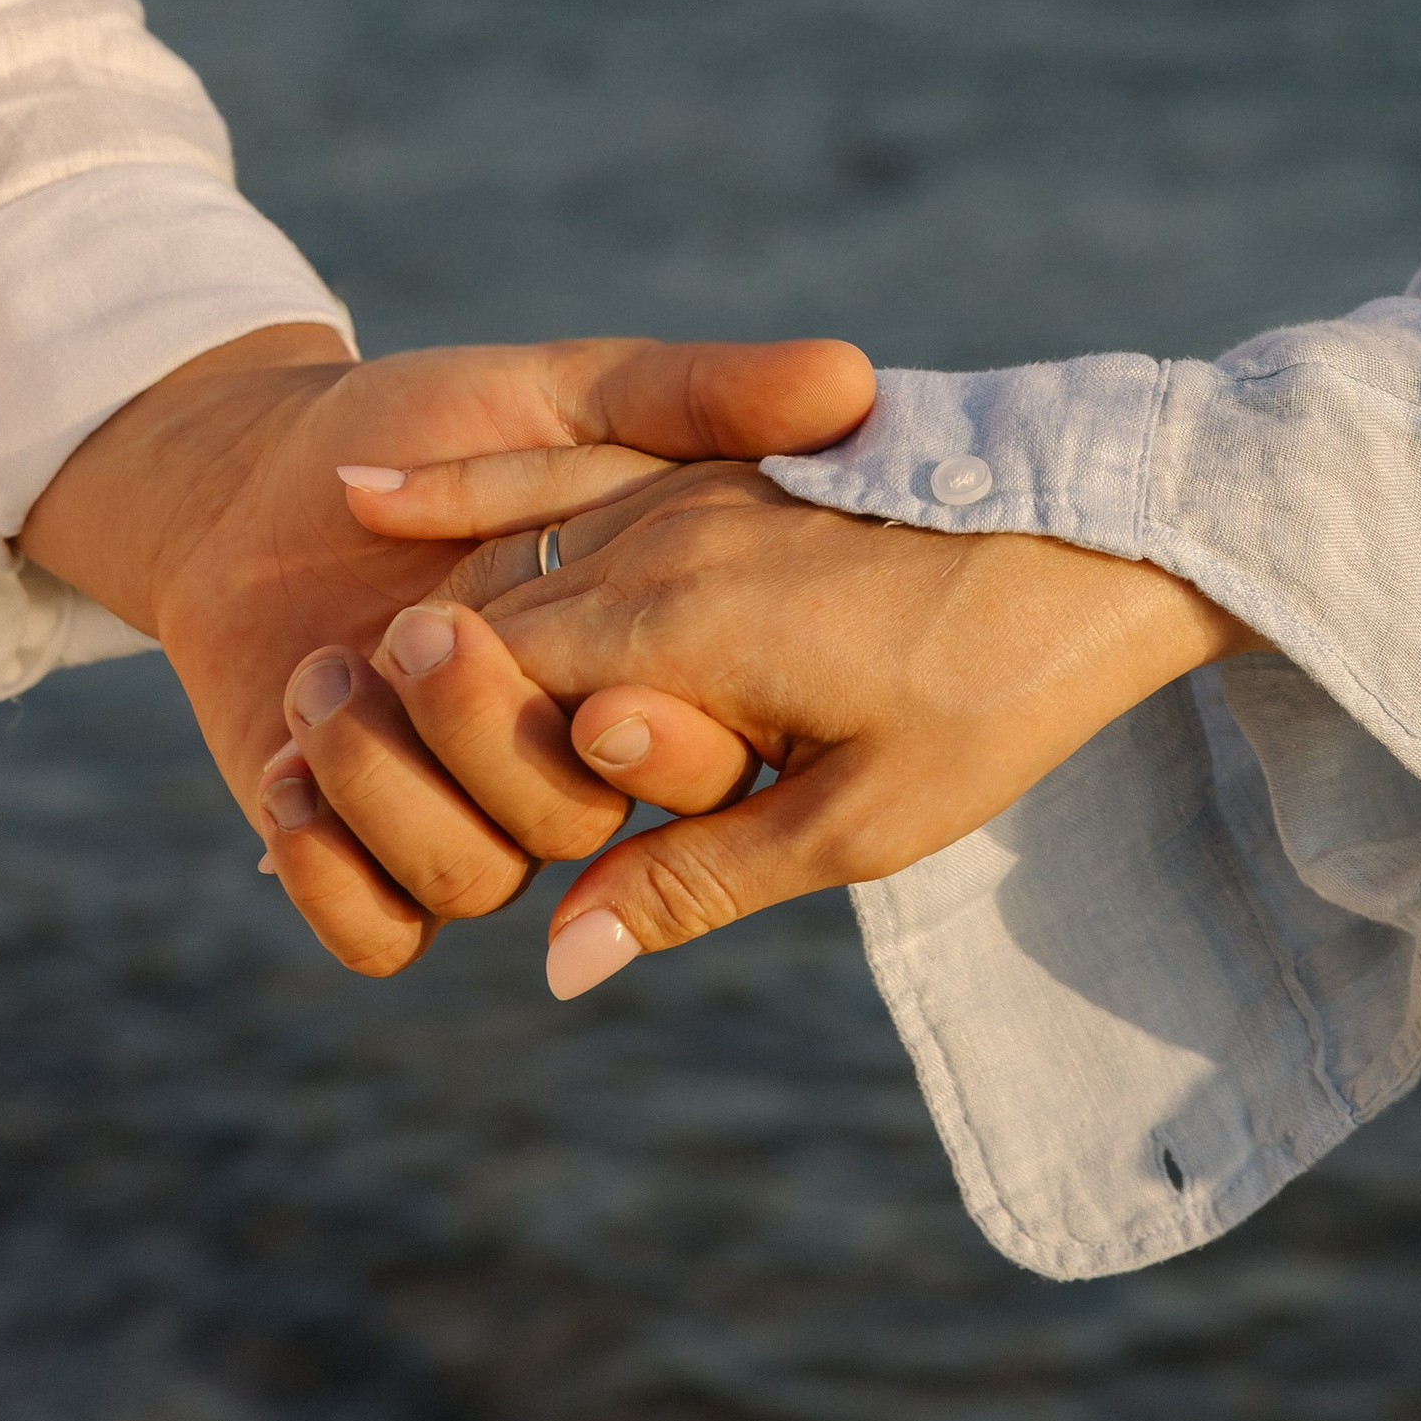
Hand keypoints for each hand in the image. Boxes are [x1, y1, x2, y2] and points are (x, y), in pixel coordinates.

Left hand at [17, 328, 873, 972]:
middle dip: (490, 734)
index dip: (655, 739)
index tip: (587, 682)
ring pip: (474, 877)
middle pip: (570, 813)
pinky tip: (286, 794)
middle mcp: (569, 750)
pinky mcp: (376, 854)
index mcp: (644, 658)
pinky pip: (379, 932)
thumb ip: (703, 390)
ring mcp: (473, 810)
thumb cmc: (426, 405)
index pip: (684, 746)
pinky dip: (334, 882)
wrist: (251, 461)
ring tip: (320, 679)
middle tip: (409, 629)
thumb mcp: (582, 377)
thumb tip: (851, 374)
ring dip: (390, 791)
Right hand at [326, 456, 1255, 998]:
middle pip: (483, 626)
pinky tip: (379, 490)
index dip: (427, 768)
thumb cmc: (998, 695)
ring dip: (427, 605)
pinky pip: (561, 466)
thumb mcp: (859, 819)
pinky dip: (464, 491)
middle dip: (410, 698)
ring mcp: (683, 488)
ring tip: (322, 653)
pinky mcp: (716, 460)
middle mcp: (655, 541)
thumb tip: (560, 960)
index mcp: (674, 633)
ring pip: (513, 547)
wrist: (1108, 531)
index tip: (364, 816)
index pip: (489, 702)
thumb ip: (693, 880)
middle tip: (312, 751)